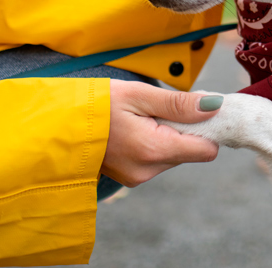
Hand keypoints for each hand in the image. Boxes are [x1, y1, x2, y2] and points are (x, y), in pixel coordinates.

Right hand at [100, 79, 221, 186]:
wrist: (56, 124)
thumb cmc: (96, 104)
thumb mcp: (138, 95)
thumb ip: (178, 104)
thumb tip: (215, 106)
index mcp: (154, 150)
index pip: (207, 150)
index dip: (208, 128)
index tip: (198, 109)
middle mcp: (148, 170)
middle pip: (191, 152)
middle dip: (185, 129)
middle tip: (161, 108)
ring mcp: (138, 177)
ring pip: (174, 155)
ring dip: (168, 136)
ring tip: (142, 118)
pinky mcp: (130, 177)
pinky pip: (157, 159)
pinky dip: (155, 143)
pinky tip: (135, 129)